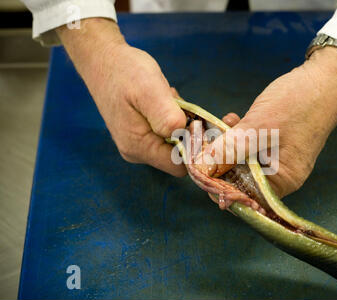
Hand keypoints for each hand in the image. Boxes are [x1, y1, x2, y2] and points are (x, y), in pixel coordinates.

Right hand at [56, 18, 186, 175]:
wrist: (101, 58)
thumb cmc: (124, 72)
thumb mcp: (148, 90)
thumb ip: (165, 115)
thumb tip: (182, 133)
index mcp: (139, 148)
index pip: (180, 165)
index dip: (194, 148)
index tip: (195, 123)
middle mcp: (137, 152)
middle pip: (178, 154)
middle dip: (185, 131)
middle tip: (175, 104)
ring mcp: (137, 144)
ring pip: (174, 142)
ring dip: (178, 121)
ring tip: (166, 98)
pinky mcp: (138, 134)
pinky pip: (165, 132)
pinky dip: (170, 117)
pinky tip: (162, 100)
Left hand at [205, 47, 336, 196]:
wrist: (325, 77)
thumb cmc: (297, 104)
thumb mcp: (257, 128)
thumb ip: (229, 150)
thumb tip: (201, 168)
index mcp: (282, 180)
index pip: (245, 197)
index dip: (220, 187)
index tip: (199, 171)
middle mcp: (281, 174)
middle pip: (242, 180)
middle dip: (220, 163)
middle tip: (202, 146)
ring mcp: (278, 157)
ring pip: (243, 160)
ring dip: (226, 146)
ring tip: (216, 130)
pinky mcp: (275, 141)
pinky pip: (250, 145)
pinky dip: (238, 136)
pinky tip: (231, 121)